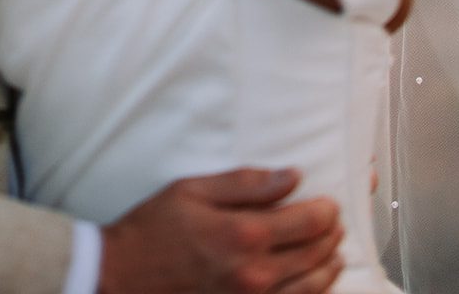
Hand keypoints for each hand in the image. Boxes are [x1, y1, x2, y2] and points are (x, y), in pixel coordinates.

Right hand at [98, 169, 343, 293]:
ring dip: (328, 267)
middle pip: (314, 255)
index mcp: (244, 235)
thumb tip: (290, 176)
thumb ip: (244, 183)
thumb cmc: (155, 229)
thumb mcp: (192, 190)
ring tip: (334, 252)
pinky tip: (314, 282)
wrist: (124, 276)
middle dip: (330, 236)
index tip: (329, 202)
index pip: (306, 223)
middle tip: (335, 222)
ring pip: (311, 288)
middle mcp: (256, 274)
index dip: (325, 211)